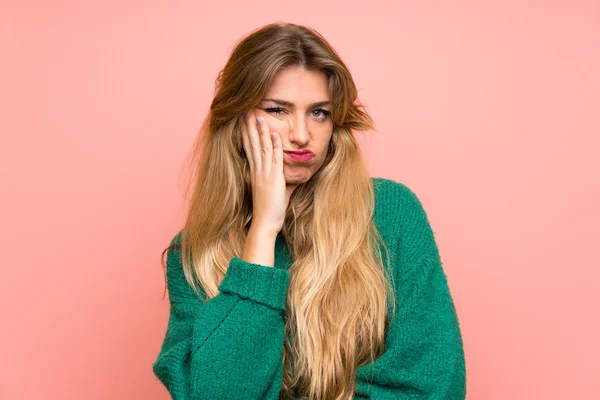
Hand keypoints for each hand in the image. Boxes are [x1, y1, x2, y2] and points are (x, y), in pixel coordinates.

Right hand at [241, 110, 287, 235]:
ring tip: (258, 115)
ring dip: (261, 131)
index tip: (245, 121)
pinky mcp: (274, 179)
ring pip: (262, 148)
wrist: (265, 223)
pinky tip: (275, 134)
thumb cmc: (270, 210)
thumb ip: (283, 181)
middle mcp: (258, 170)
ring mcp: (265, 174)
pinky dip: (275, 146)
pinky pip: (275, 159)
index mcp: (256, 172)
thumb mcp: (277, 191)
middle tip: (246, 111)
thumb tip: (293, 175)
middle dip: (250, 126)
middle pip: (253, 144)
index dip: (248, 133)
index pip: (250, 148)